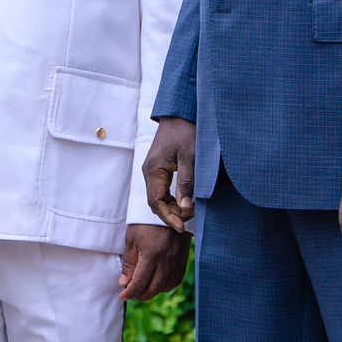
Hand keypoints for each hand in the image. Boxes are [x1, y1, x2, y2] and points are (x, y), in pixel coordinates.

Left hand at [119, 224, 187, 300]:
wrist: (168, 209)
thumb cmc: (145, 223)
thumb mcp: (132, 240)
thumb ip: (129, 263)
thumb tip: (124, 283)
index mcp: (151, 255)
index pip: (139, 283)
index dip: (129, 293)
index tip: (122, 296)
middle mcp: (166, 260)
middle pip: (153, 289)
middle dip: (140, 295)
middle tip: (132, 294)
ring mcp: (177, 260)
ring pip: (165, 287)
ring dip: (153, 292)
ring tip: (143, 289)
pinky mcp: (183, 258)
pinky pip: (176, 280)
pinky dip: (166, 286)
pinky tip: (158, 284)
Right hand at [143, 117, 196, 233]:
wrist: (181, 113)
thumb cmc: (186, 131)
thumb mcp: (191, 157)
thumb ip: (187, 182)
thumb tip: (185, 206)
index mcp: (153, 170)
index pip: (155, 202)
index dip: (168, 217)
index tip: (181, 227)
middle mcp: (149, 172)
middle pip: (156, 203)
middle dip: (173, 214)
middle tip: (192, 216)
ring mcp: (153, 170)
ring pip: (159, 197)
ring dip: (173, 207)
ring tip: (191, 210)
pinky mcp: (159, 168)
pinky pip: (163, 190)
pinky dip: (173, 198)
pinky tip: (186, 201)